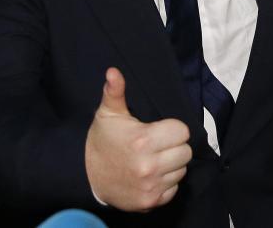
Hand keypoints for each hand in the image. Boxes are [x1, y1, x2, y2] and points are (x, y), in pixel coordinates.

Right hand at [85, 67, 191, 210]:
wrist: (86, 176)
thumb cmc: (102, 141)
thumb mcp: (108, 114)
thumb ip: (115, 92)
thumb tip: (113, 71)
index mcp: (143, 140)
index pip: (183, 131)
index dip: (172, 129)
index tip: (159, 130)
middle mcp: (149, 165)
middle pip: (186, 152)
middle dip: (174, 146)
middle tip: (157, 145)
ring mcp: (151, 186)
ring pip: (182, 170)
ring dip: (171, 165)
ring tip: (153, 159)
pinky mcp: (151, 201)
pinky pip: (174, 189)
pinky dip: (166, 182)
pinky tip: (151, 175)